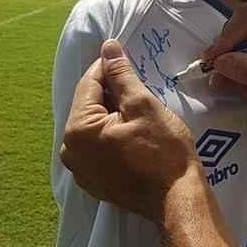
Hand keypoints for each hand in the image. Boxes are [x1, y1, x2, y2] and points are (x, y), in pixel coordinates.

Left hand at [61, 39, 199, 223]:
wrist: (177, 199)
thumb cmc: (163, 151)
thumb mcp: (143, 105)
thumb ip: (121, 75)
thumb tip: (108, 47)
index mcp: (77, 130)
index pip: (89, 84)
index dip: (109, 67)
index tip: (127, 59)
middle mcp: (70, 151)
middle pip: (88, 106)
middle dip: (111, 94)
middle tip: (139, 90)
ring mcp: (80, 170)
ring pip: (93, 126)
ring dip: (111, 114)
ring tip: (139, 112)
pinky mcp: (93, 182)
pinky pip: (97, 147)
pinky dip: (111, 136)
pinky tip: (133, 136)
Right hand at [203, 0, 246, 111]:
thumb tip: (219, 65)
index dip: (228, 37)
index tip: (212, 60)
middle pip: (242, 19)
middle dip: (229, 45)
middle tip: (216, 70)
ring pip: (241, 28)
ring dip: (233, 52)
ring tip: (227, 75)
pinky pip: (246, 37)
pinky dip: (239, 54)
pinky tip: (237, 70)